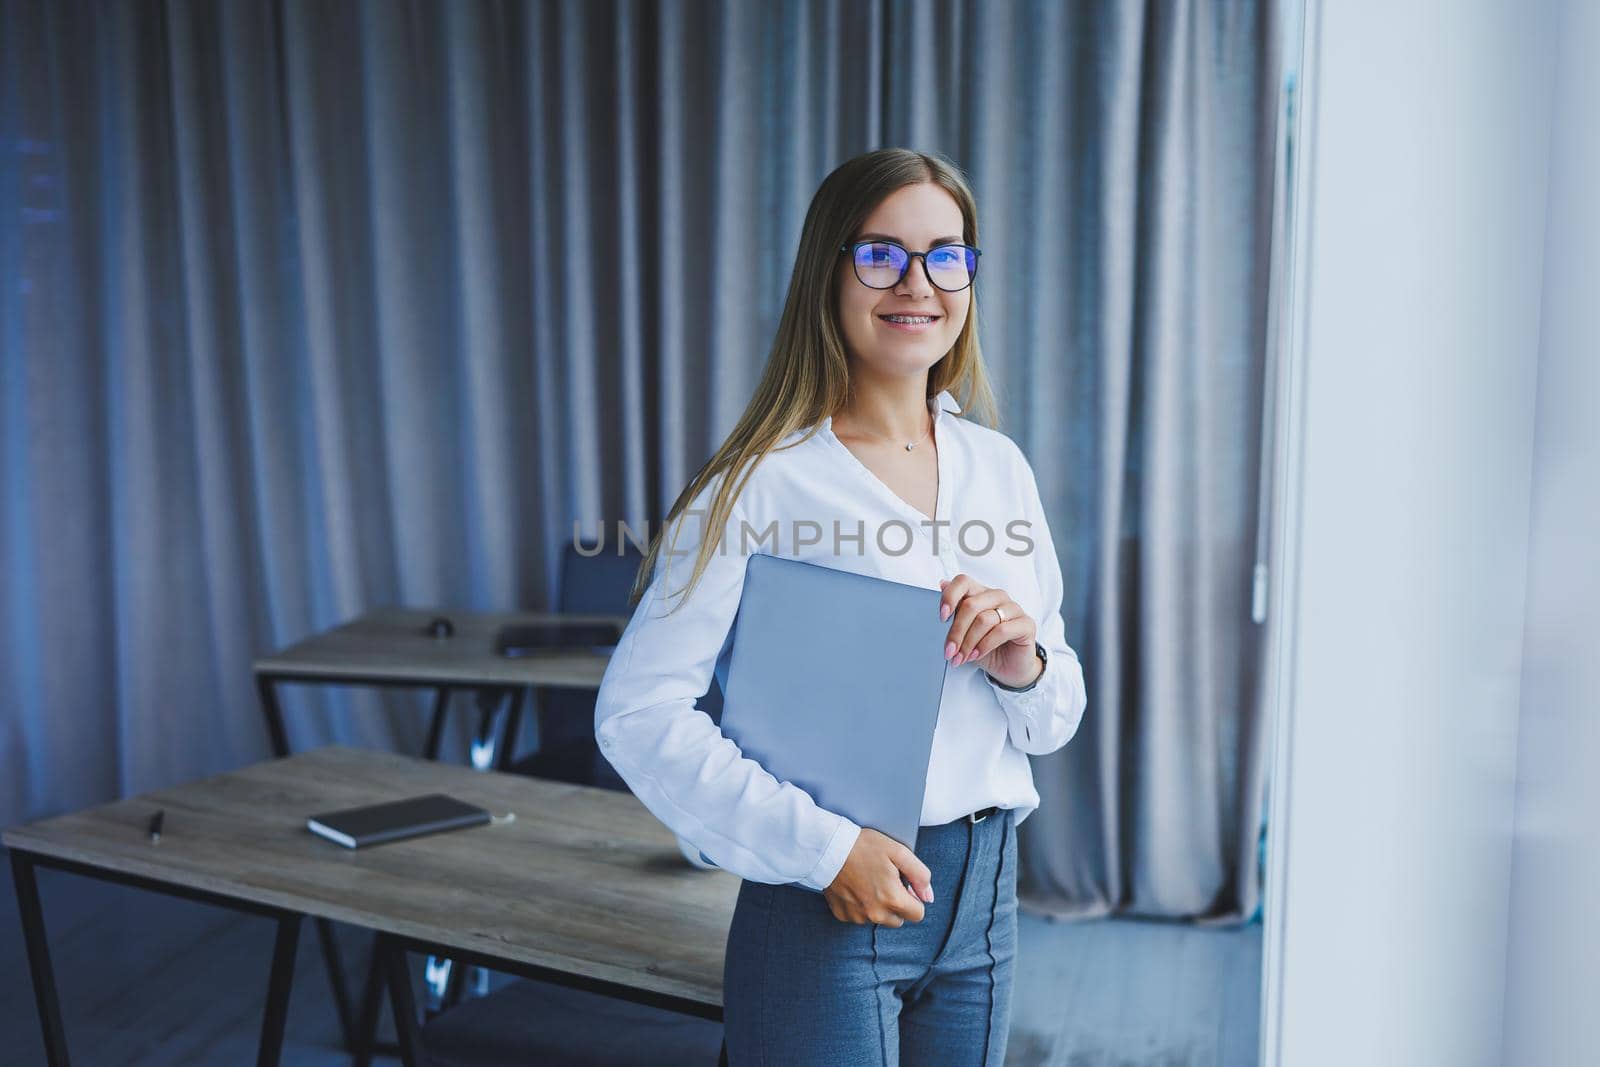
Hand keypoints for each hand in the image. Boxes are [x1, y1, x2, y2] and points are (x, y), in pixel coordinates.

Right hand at [822, 827, 934, 925]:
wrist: (828, 847)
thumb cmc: (864, 846)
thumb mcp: (898, 852)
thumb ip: (920, 875)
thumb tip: (928, 897)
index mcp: (892, 899)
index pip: (918, 914)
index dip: (913, 898)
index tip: (903, 885)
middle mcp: (875, 913)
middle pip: (899, 920)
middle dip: (897, 904)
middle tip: (885, 881)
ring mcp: (857, 916)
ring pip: (879, 919)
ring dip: (878, 906)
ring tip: (868, 881)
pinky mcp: (842, 915)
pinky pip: (859, 917)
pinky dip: (860, 906)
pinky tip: (855, 887)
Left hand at [938, 574, 1040, 688]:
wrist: (1008, 668)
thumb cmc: (985, 648)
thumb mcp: (964, 632)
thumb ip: (956, 611)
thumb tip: (943, 584)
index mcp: (980, 593)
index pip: (963, 581)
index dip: (950, 596)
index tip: (942, 617)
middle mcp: (997, 596)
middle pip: (971, 605)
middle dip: (956, 632)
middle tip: (949, 651)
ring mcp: (1014, 608)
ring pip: (984, 619)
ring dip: (969, 642)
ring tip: (961, 658)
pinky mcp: (1026, 624)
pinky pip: (1001, 630)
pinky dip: (985, 645)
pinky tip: (977, 655)